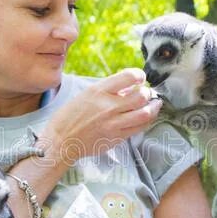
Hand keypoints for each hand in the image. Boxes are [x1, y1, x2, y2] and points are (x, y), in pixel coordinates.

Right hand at [39, 68, 161, 164]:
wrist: (61, 142)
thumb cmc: (69, 117)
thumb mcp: (85, 95)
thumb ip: (107, 90)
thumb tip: (128, 87)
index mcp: (98, 91)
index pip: (128, 76)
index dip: (139, 75)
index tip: (140, 78)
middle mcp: (108, 106)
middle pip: (141, 95)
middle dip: (148, 92)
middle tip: (147, 92)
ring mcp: (114, 123)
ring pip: (145, 113)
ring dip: (154, 107)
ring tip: (155, 104)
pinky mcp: (117, 138)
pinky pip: (139, 128)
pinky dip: (147, 120)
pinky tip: (147, 117)